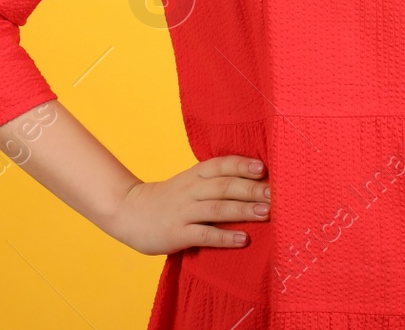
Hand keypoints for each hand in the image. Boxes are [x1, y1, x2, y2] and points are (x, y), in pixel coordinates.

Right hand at [104, 155, 270, 255]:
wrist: (128, 212)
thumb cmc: (168, 199)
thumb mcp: (189, 182)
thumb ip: (214, 181)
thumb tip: (255, 182)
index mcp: (195, 174)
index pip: (222, 165)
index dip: (242, 165)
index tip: (264, 168)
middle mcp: (191, 189)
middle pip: (225, 186)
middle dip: (252, 189)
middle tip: (276, 194)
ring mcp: (183, 211)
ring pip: (218, 208)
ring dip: (244, 210)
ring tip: (267, 213)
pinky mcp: (177, 233)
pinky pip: (204, 234)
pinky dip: (225, 236)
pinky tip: (243, 239)